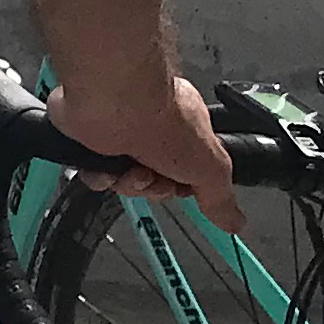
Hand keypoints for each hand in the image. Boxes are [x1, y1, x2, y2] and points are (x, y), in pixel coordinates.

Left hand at [48, 72, 242, 230]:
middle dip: (154, 188)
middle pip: (153, 180)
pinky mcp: (88, 137)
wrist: (115, 102)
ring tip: (131, 169)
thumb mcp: (210, 167)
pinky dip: (100, 177)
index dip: (182, 187)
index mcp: (182, 127)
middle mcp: (149, 128)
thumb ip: (221, 197)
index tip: (182, 187)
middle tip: (155, 176)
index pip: (185, 171)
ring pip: (124, 180)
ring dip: (129, 184)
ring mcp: (118, 133)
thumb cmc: (162, 118)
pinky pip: (94, 173)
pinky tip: (107, 168)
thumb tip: (235, 222)